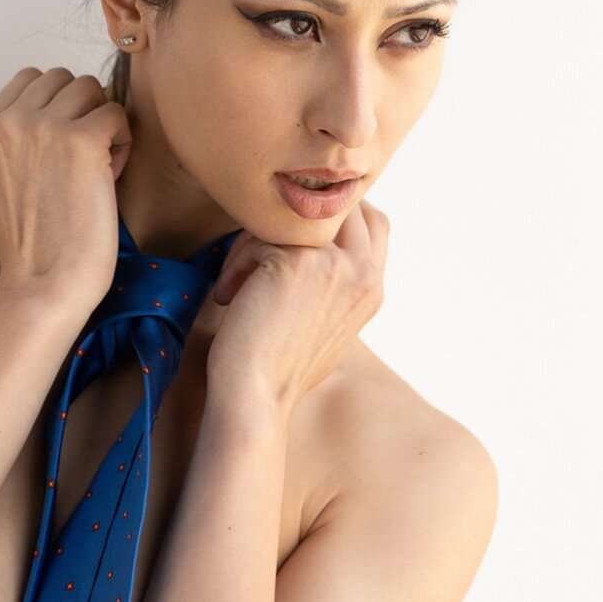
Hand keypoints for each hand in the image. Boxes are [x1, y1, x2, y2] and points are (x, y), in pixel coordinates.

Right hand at [0, 66, 132, 309]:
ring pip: (93, 89)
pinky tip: (112, 176)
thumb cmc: (27, 253)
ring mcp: (44, 126)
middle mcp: (10, 120)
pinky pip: (118, 114)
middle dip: (85, 111)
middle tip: (90, 158)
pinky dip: (124, 141)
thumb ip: (4, 161)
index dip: (61, 108)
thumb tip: (22, 155)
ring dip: (105, 124)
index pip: (33, 79)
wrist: (44, 284)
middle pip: (66, 78)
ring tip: (102, 167)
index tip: (66, 149)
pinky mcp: (81, 141)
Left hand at [204, 200, 389, 416]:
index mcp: (372, 289)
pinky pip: (258, 237)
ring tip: (239, 281)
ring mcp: (333, 264)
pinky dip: (236, 263)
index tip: (294, 234)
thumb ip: (337, 283)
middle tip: (262, 246)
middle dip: (298, 217)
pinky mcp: (296, 260)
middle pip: (342, 206)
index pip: (374, 222)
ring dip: (256, 243)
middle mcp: (362, 273)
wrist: (255, 395)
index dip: (336, 215)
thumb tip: (320, 247)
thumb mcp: (328, 323)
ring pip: (292, 218)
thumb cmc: (280, 367)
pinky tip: (228, 295)